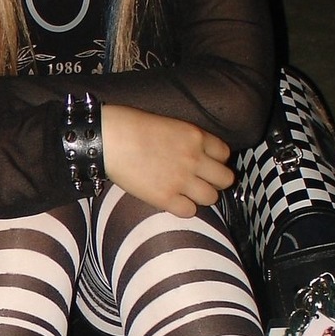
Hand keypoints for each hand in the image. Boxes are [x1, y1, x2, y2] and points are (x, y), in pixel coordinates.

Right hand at [100, 106, 232, 215]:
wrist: (109, 139)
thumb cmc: (131, 126)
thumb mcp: (169, 124)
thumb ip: (187, 141)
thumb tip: (194, 155)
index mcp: (196, 137)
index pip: (225, 154)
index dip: (216, 161)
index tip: (206, 164)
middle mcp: (195, 159)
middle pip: (225, 179)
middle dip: (215, 181)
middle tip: (201, 182)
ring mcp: (182, 180)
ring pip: (211, 198)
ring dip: (200, 197)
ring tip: (186, 193)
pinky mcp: (165, 198)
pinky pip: (189, 211)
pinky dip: (183, 209)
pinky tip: (172, 201)